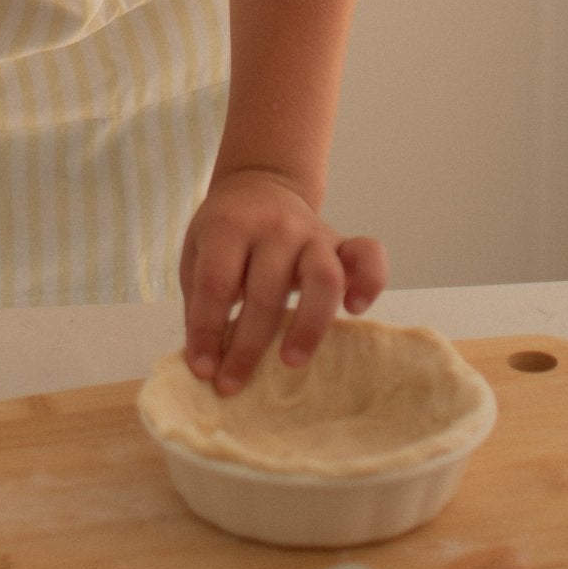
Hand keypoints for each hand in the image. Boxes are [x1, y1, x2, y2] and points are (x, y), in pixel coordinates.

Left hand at [179, 167, 386, 394]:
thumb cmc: (226, 231)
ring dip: (308, 326)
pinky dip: (370, 282)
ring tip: (290, 360)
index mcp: (230, 225)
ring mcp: (313, 231)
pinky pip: (369, 256)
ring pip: (323, 278)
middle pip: (265, 291)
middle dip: (247, 346)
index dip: (207, 330)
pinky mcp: (342, 240)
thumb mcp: (197, 252)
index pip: (217, 284)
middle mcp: (275, 226)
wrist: (260, 183)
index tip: (203, 370)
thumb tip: (207, 363)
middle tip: (233, 385)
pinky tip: (355, 310)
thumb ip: (201, 300)